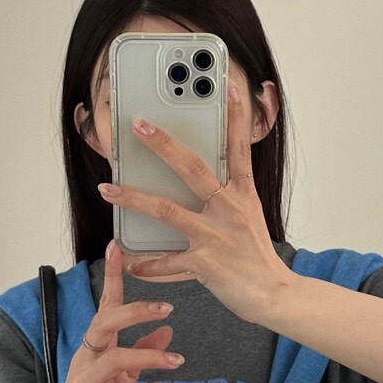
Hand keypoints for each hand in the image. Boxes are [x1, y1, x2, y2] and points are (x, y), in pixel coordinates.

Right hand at [43, 239, 181, 382]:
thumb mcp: (122, 372)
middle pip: (105, 322)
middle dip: (134, 312)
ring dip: (149, 358)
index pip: (105, 303)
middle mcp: (88, 355)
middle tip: (167, 308)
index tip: (117, 247)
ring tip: (178, 362)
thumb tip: (168, 329)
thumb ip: (144, 350)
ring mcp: (86, 380)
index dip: (111, 276)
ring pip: (114, 359)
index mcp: (95, 343)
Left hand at [96, 82, 290, 323]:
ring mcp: (215, 236)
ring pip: (166, 210)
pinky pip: (167, 261)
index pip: (240, 148)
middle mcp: (229, 210)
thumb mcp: (251, 217)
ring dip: (133, 198)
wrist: (275, 296)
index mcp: (243, 195)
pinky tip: (130, 264)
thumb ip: (229, 195)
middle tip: (138, 125)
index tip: (229, 86)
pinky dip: (147, 264)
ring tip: (108, 189)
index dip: (236, 117)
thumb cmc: (257, 257)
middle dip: (162, 144)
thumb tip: (208, 179)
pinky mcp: (204, 264)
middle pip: (192, 169)